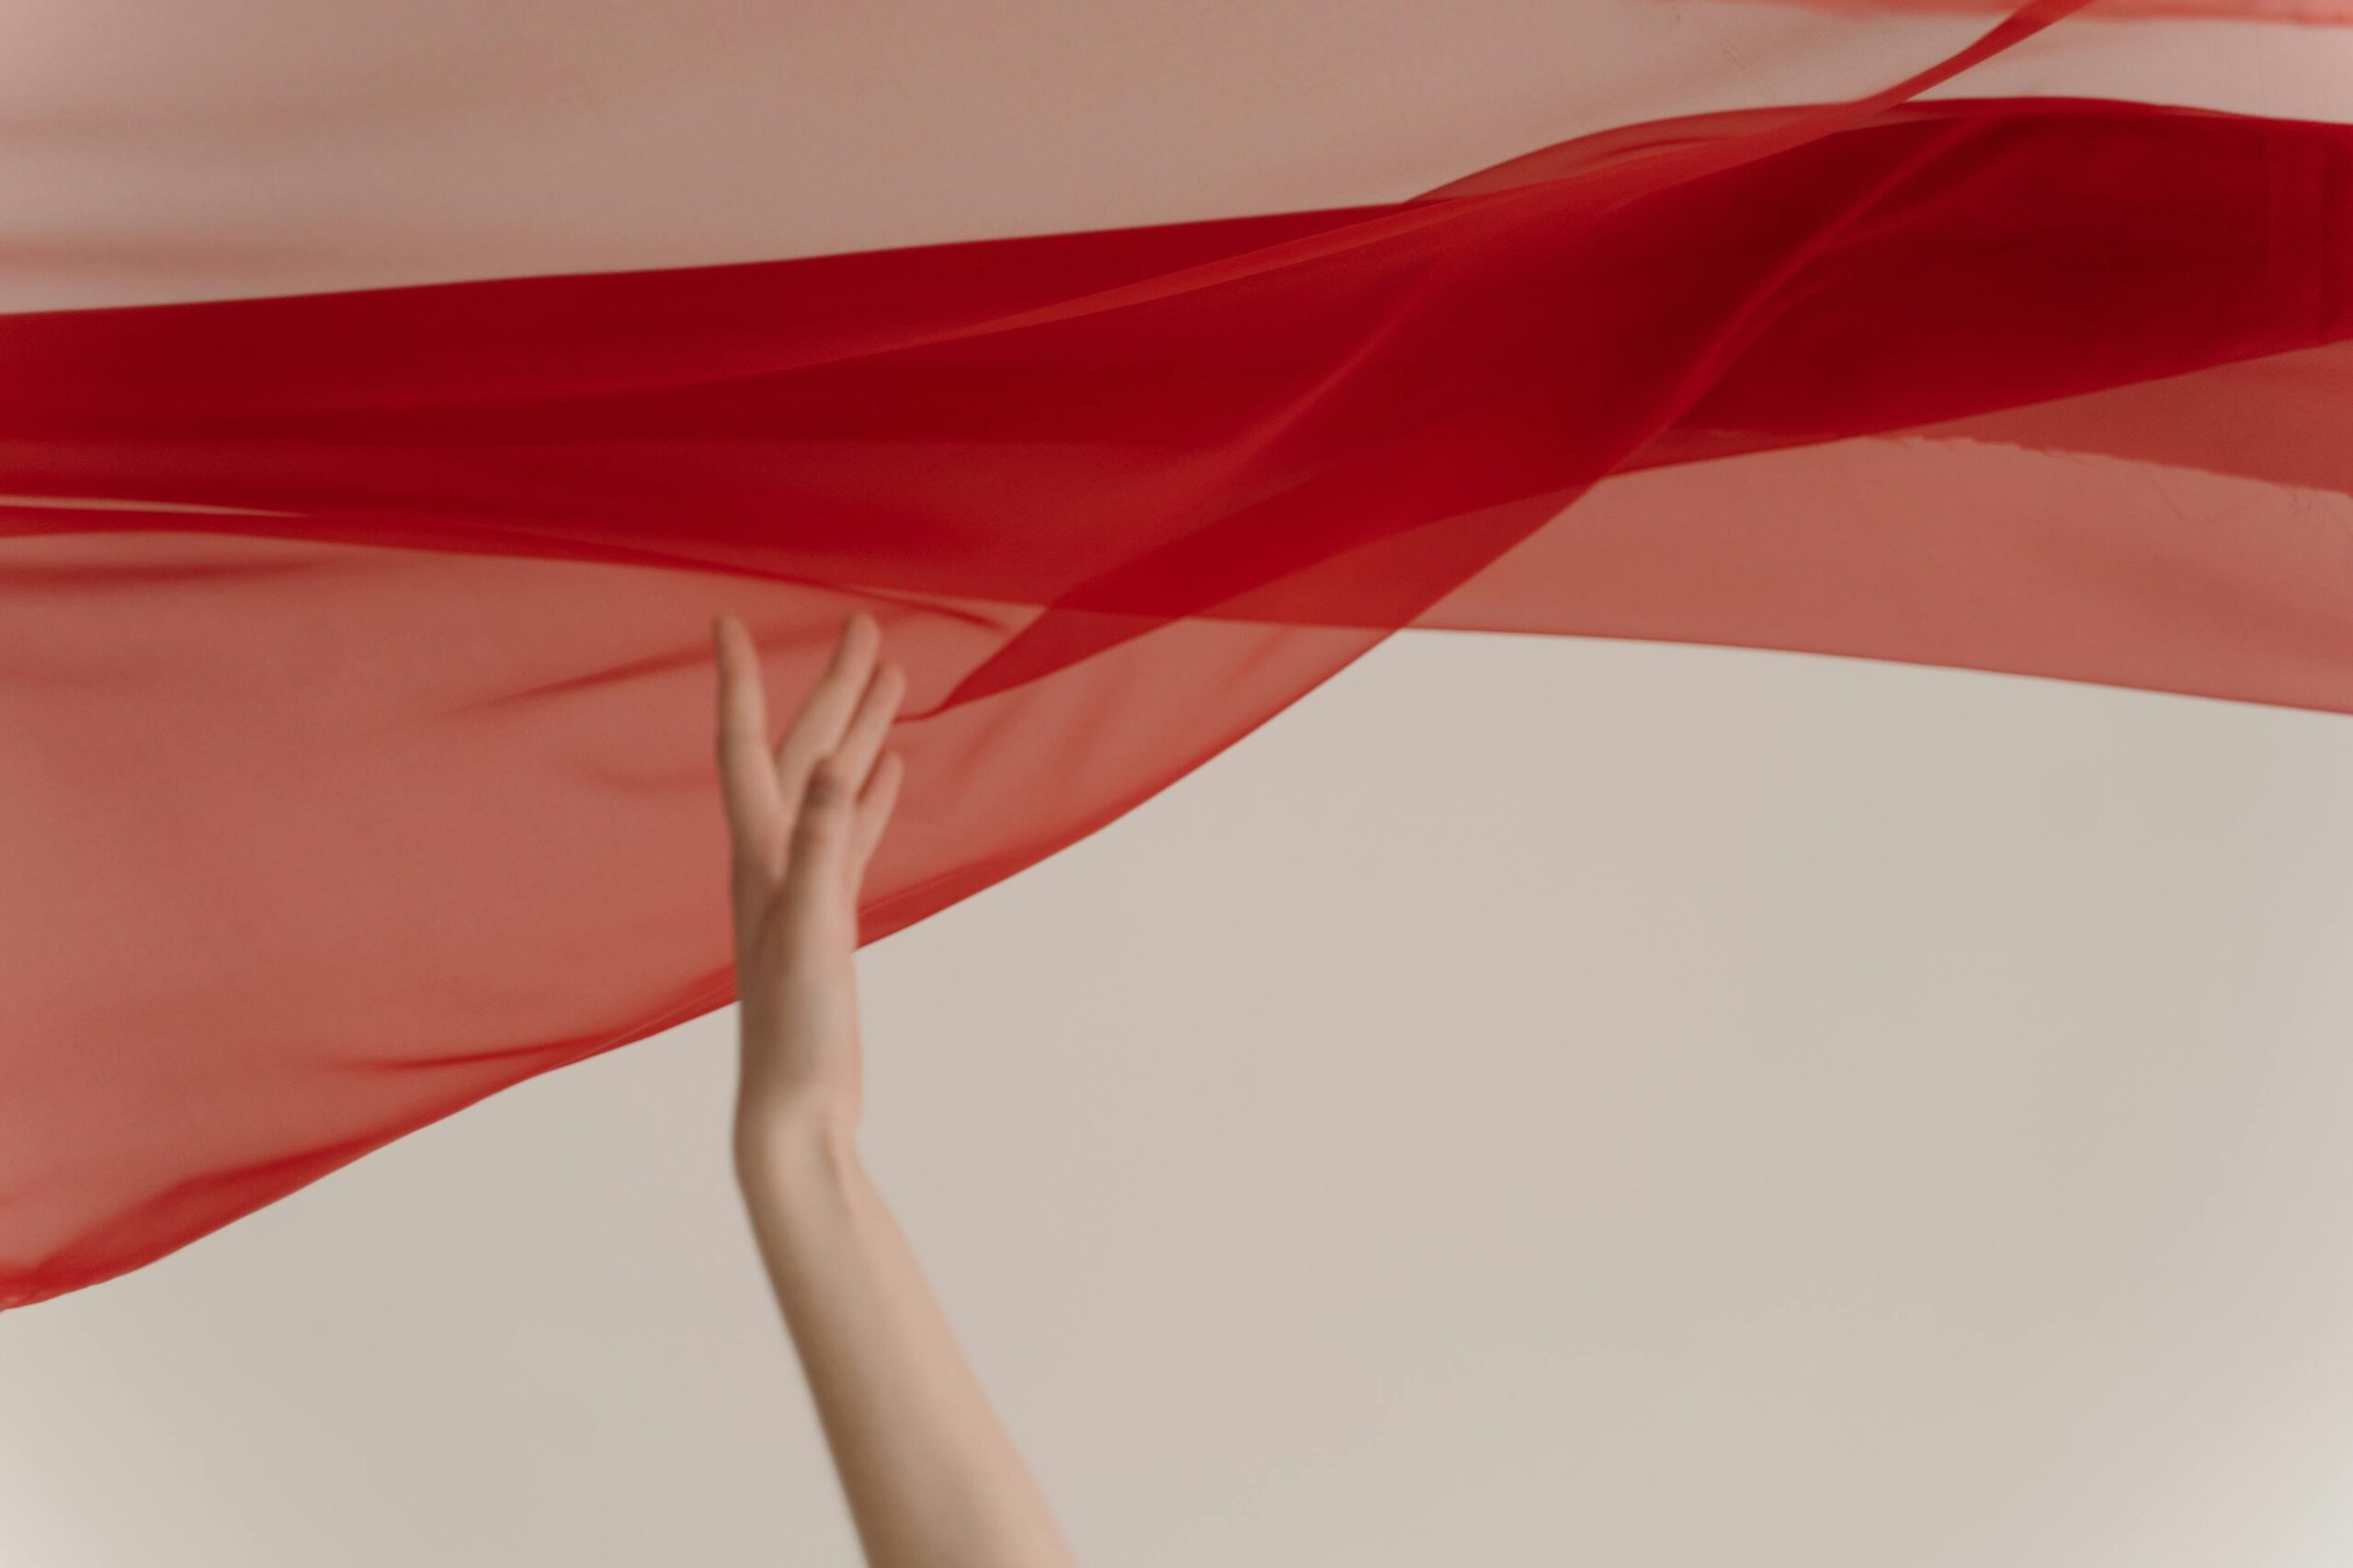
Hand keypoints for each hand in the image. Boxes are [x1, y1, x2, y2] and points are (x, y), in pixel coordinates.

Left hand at [713, 611, 906, 1153]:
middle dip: (833, 686)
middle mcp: (774, 859)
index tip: (728, 618)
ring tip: (893, 676)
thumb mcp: (812, 931)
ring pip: (832, 784)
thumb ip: (824, 845)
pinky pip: (851, 832)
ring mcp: (802, 885)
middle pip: (802, 751)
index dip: (739, 683)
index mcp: (761, 855)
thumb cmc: (796, 1032)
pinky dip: (870, 794)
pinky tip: (891, 768)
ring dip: (858, 729)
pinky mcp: (829, 914)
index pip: (746, 749)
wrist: (793, 1107)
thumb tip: (837, 763)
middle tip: (868, 625)